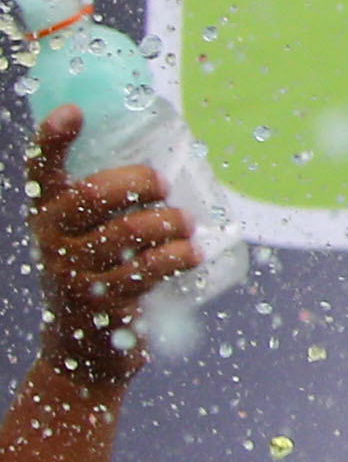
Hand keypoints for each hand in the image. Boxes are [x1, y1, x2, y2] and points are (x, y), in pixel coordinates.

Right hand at [25, 111, 192, 386]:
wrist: (83, 349)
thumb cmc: (97, 271)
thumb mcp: (88, 234)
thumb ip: (111, 201)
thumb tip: (177, 149)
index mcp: (46, 213)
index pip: (40, 170)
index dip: (52, 139)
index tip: (73, 113)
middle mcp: (51, 240)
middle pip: (90, 196)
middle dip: (135, 181)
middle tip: (161, 184)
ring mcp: (72, 274)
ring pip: (126, 232)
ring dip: (167, 221)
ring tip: (184, 222)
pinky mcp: (101, 304)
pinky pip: (146, 270)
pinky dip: (178, 256)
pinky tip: (194, 251)